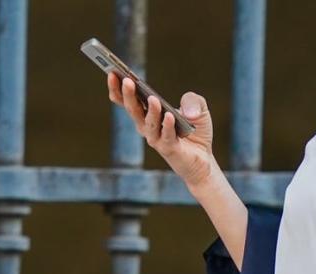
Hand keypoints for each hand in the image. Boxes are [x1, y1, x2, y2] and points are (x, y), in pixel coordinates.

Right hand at [107, 73, 217, 189]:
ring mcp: (156, 138)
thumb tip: (187, 109)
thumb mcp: (198, 108)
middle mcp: (147, 126)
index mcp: (147, 113)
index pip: (126, 100)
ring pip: (148, 123)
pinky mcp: (169, 149)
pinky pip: (166, 136)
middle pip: (133, 109)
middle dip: (128, 94)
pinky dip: (167, 126)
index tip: (112, 72)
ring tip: (152, 98)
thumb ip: (192, 100)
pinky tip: (169, 116)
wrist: (204, 159)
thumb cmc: (195, 131)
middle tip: (126, 80)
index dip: (117, 88)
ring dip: (150, 110)